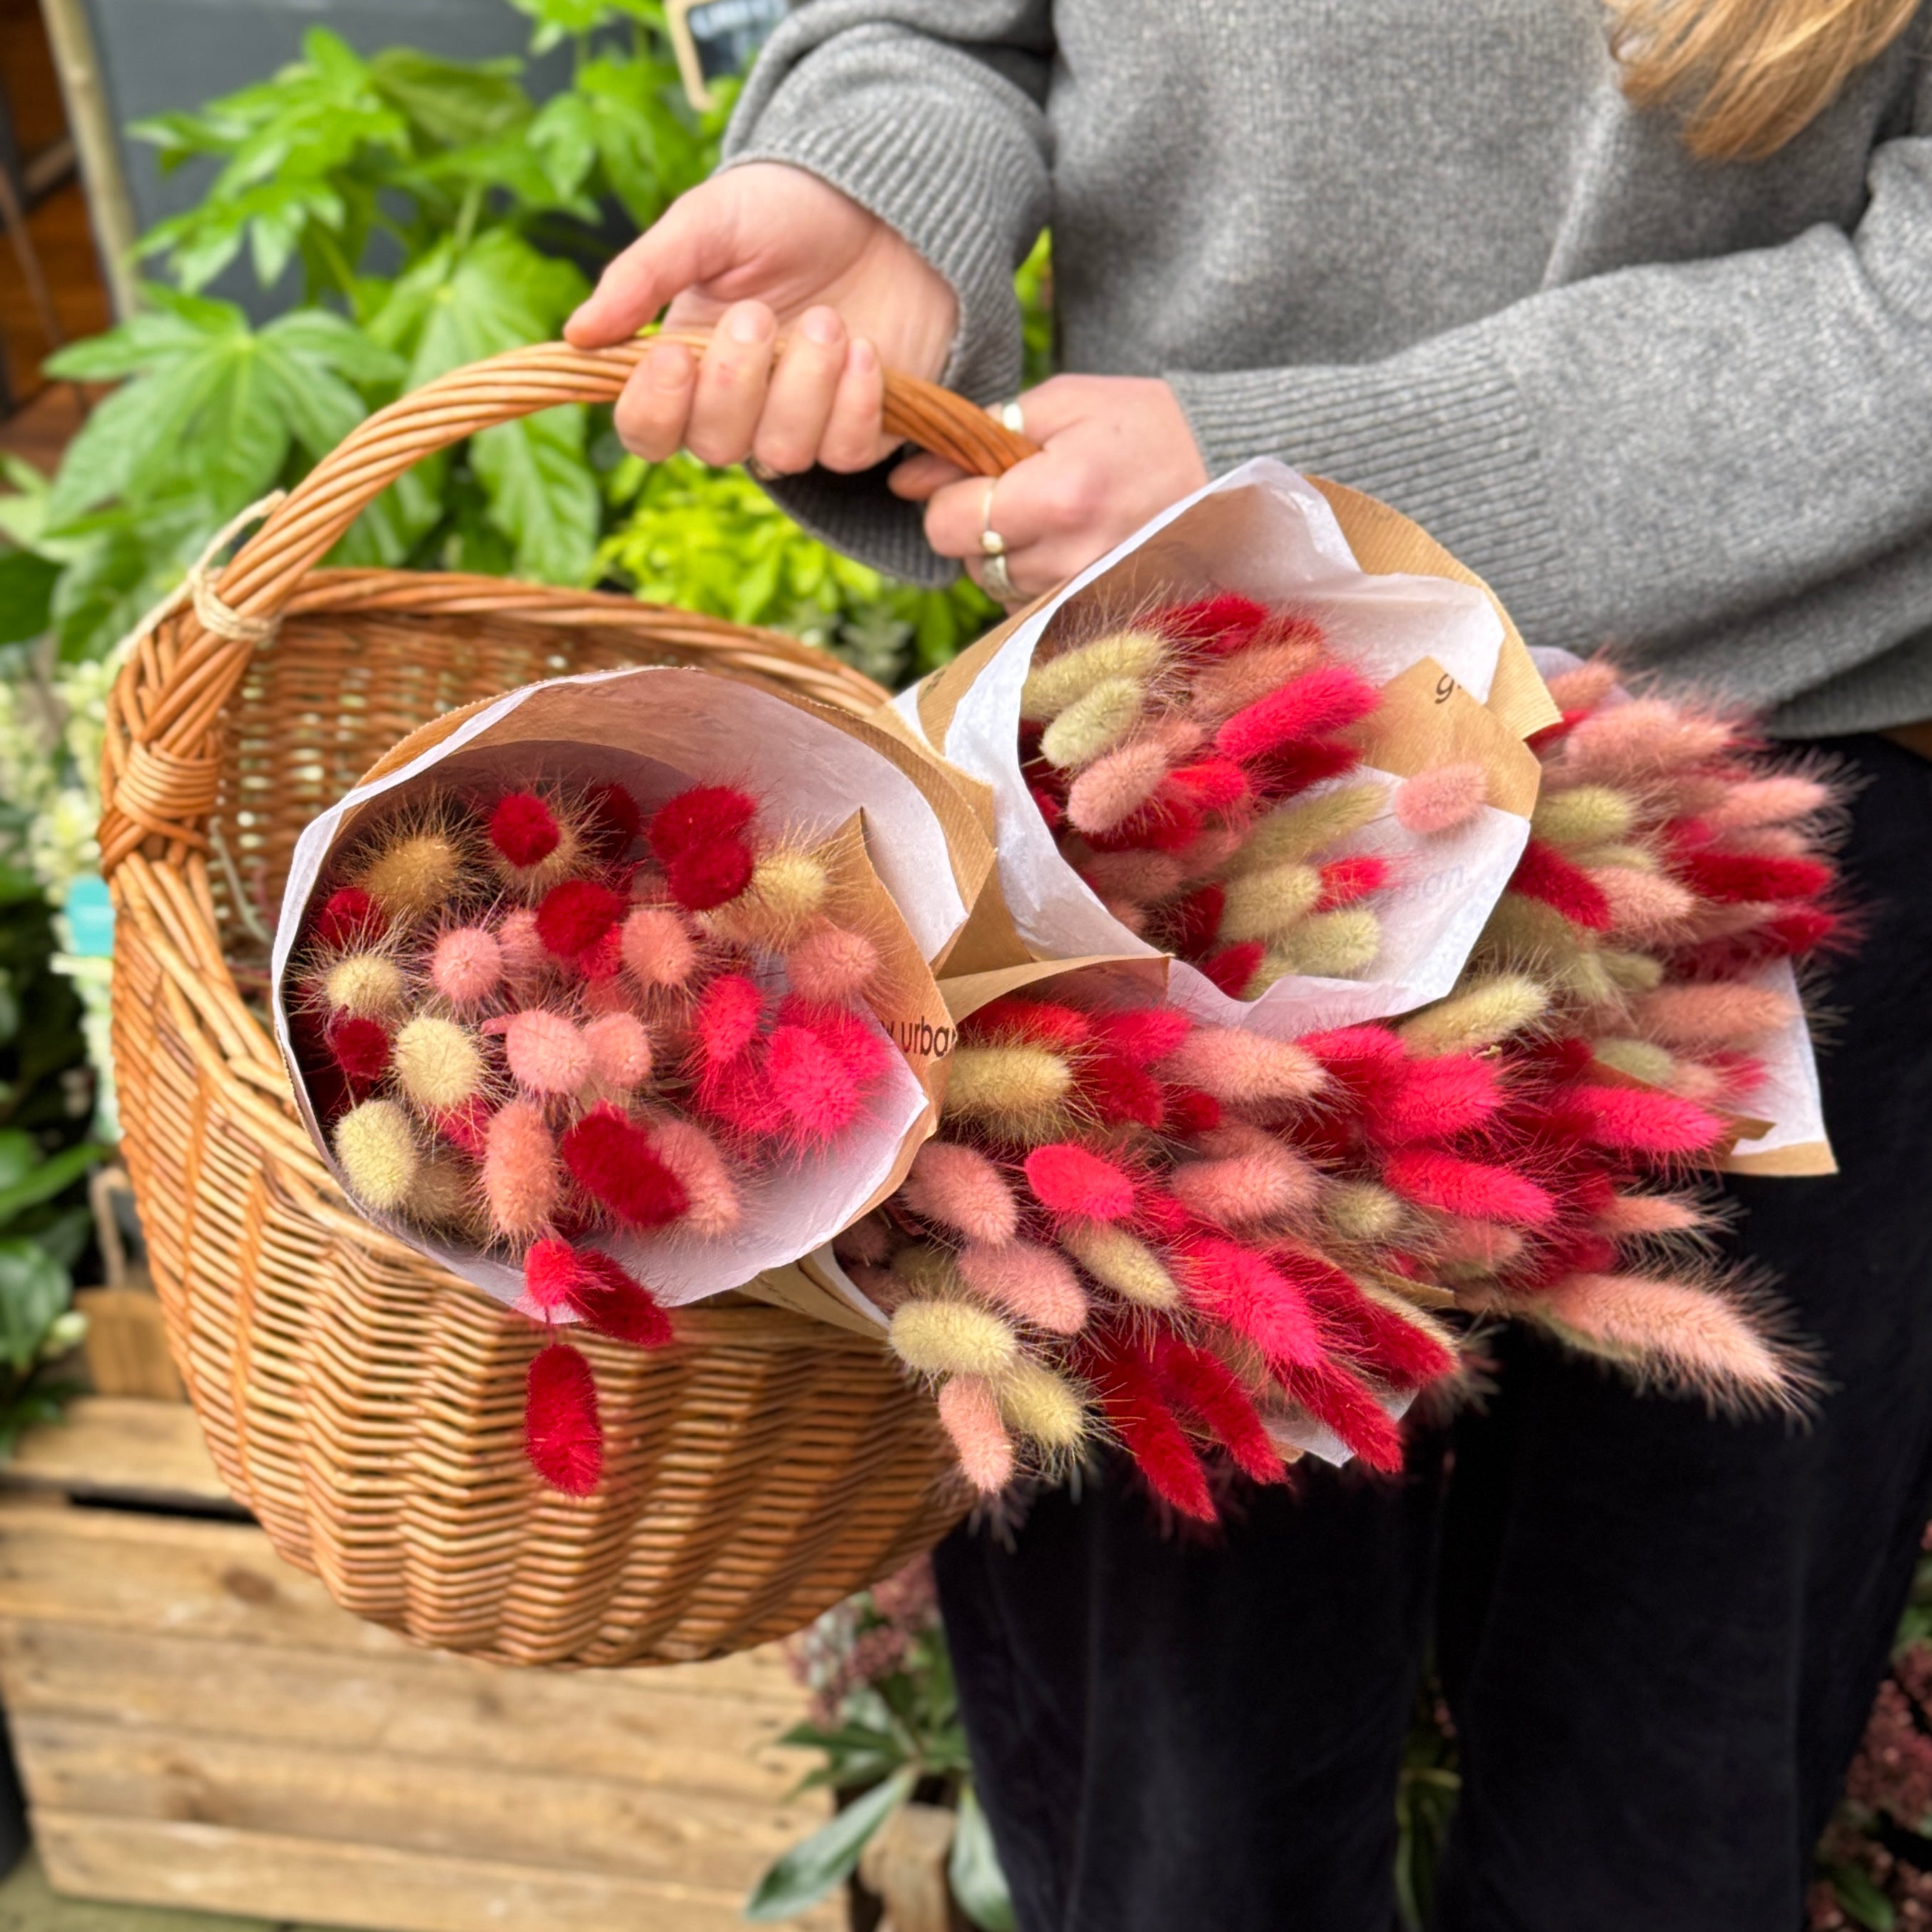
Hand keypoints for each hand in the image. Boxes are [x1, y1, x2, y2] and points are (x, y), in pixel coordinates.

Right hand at [566, 162, 957, 474]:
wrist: (889, 204)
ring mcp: (800, 422)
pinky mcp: (859, 429)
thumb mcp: (709, 222)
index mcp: (687, 362)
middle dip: (736, 384)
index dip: (654, 410)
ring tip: (828, 321)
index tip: (672, 358)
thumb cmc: (790, 210)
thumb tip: (577, 336)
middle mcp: (740, 405)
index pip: (647, 430)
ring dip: (803, 386)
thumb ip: (643, 275)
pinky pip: (845, 452)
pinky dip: (854, 403)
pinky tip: (865, 350)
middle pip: (714, 448)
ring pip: (782, 453)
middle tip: (758, 315)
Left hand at [891, 375, 1209, 601]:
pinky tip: (1064, 544)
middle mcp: (1069, 558)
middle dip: (974, 523)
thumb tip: (907, 477)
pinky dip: (1031, 576)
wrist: (1225, 469)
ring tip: (1050, 514)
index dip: (944, 498)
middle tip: (1019, 489)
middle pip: (967, 560)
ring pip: (994, 587)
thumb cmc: (1144, 424)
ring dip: (1002, 552)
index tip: (966, 477)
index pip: (949, 523)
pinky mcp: (1096, 613)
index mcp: (1060, 496)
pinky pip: (1027, 605)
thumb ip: (981, 434)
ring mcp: (1086, 594)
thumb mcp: (1064, 403)